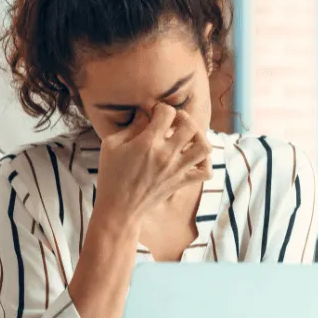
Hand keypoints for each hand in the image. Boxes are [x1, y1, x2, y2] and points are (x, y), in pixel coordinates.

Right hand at [95, 103, 212, 221]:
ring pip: (204, 147)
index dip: (161, 108)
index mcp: (147, 143)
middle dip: (183, 117)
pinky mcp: (181, 182)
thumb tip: (145, 114)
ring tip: (187, 137)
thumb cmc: (111, 175)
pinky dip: (205, 162)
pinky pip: (206, 171)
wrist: (119, 209)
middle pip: (190, 126)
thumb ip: (131, 127)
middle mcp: (166, 155)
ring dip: (199, 137)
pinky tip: (193, 157)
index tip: (155, 114)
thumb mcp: (111, 145)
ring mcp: (176, 170)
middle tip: (173, 122)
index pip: (167, 113)